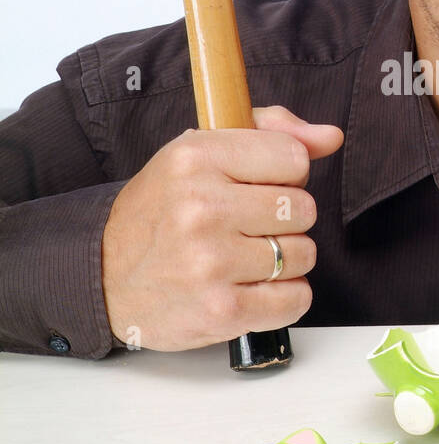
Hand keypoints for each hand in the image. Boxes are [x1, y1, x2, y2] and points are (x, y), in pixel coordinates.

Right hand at [100, 104, 343, 351]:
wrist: (103, 275)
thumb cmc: (161, 211)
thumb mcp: (200, 153)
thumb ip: (269, 133)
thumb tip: (330, 137)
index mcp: (196, 157)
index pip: (294, 157)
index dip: (286, 174)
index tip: (258, 186)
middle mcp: (202, 207)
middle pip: (303, 208)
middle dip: (285, 219)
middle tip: (247, 225)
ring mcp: (210, 262)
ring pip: (304, 254)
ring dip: (285, 259)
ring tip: (244, 257)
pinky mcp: (221, 311)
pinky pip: (295, 299)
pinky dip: (285, 297)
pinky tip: (253, 287)